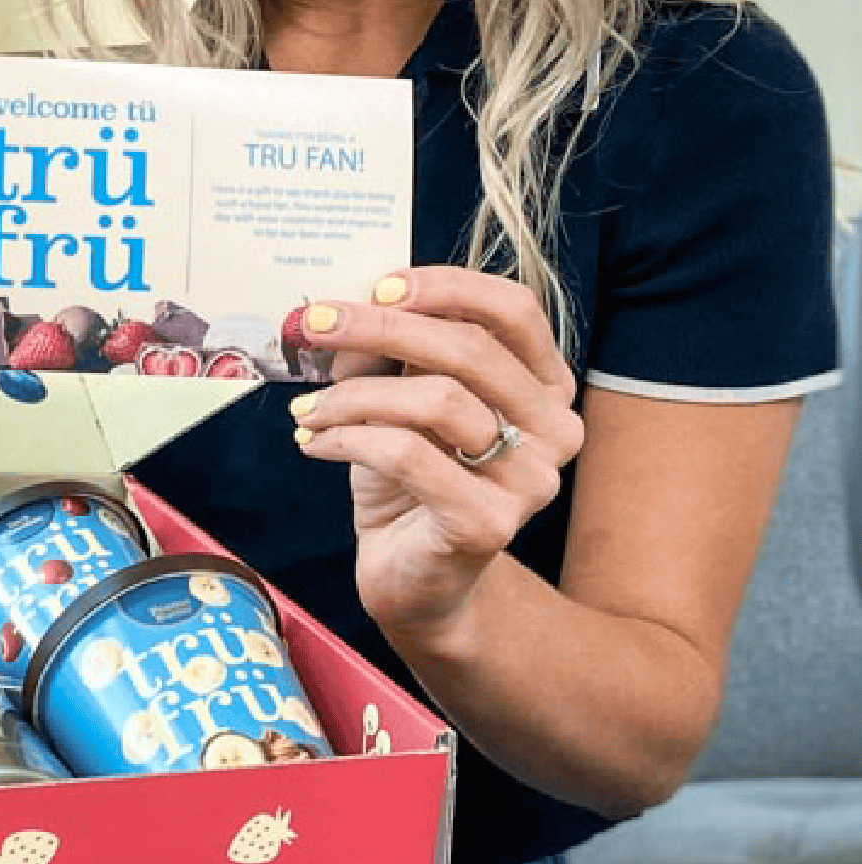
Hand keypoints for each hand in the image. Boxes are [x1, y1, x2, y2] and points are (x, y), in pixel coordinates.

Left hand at [286, 267, 584, 641]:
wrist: (414, 576)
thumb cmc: (410, 476)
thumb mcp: (400, 397)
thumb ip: (391, 352)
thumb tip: (348, 311)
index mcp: (544, 385)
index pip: (515, 311)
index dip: (448, 287)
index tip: (380, 286)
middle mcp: (554, 430)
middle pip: (471, 349)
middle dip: (381, 327)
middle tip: (315, 324)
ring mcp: (531, 481)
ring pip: (437, 400)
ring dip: (354, 394)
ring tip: (309, 409)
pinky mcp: (489, 524)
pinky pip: (407, 455)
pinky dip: (346, 438)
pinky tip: (313, 443)